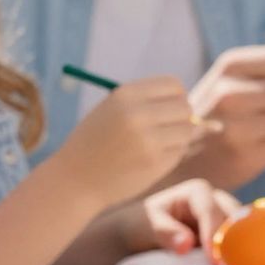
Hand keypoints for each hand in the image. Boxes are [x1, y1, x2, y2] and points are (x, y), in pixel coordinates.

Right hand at [59, 76, 199, 205]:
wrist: (75, 180)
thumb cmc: (95, 142)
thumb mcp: (112, 110)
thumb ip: (146, 102)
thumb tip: (189, 105)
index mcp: (125, 94)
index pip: (174, 85)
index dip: (176, 96)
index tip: (168, 106)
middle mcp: (138, 114)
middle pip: (185, 107)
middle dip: (181, 117)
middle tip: (166, 128)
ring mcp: (149, 140)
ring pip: (187, 130)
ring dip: (177, 137)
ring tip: (154, 144)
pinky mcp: (155, 162)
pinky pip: (179, 151)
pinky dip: (171, 154)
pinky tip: (148, 159)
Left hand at [122, 178, 240, 255]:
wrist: (144, 228)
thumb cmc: (146, 222)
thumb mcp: (149, 224)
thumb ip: (165, 232)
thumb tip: (186, 244)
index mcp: (198, 191)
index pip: (211, 211)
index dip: (214, 235)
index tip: (214, 260)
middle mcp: (217, 200)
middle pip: (236, 217)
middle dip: (236, 240)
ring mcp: (226, 215)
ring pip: (244, 227)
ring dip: (242, 247)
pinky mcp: (230, 231)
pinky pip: (243, 239)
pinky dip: (242, 252)